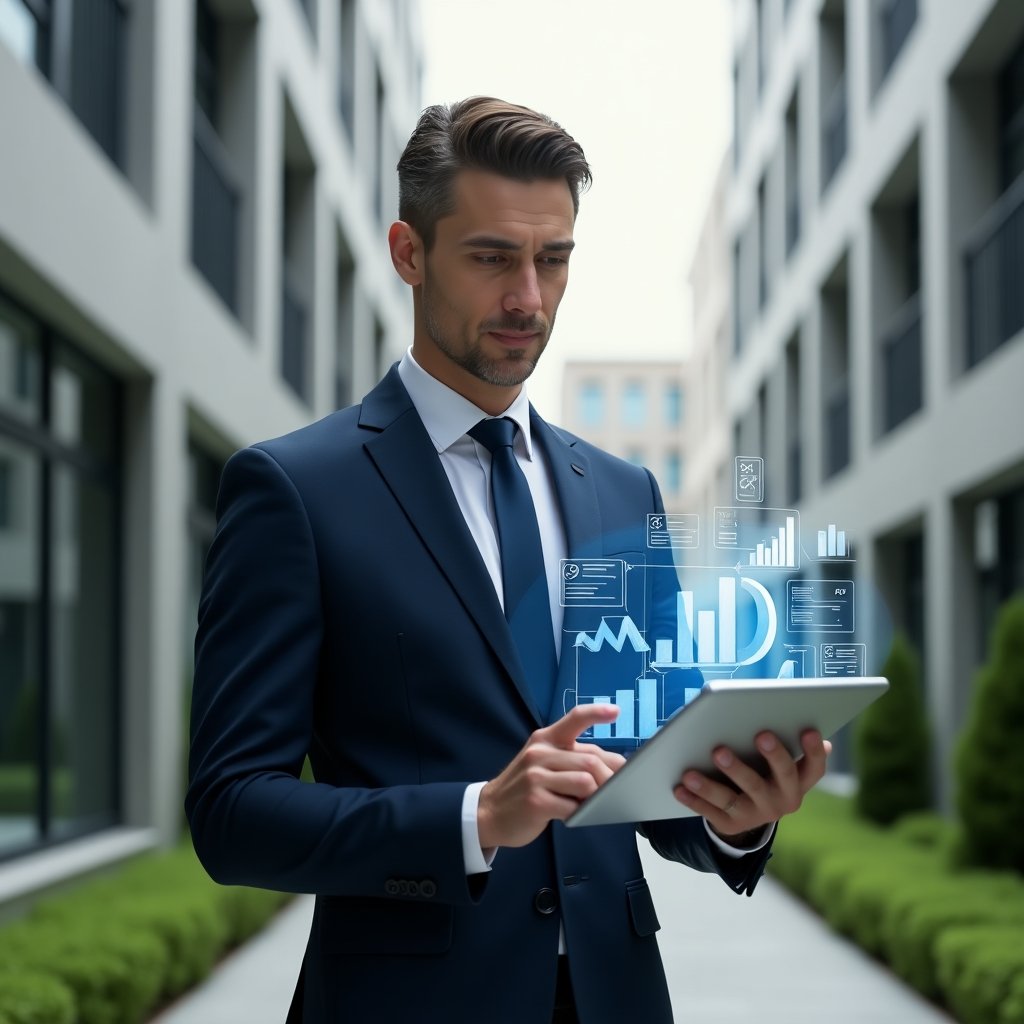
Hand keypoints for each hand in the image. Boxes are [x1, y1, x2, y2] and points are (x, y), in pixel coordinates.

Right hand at [477, 705, 625, 848]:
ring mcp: (535, 776)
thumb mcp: (542, 763)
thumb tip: (614, 766)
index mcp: (544, 739)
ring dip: (598, 796)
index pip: (574, 719)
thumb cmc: (524, 787)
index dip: (596, 713)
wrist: (489, 812)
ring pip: (586, 782)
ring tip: (594, 803)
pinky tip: (576, 814)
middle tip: (619, 789)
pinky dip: (581, 813)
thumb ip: (572, 760)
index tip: (615, 711)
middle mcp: (539, 753)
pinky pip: (573, 806)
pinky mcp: (536, 801)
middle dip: (610, 777)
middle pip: (590, 759)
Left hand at [673, 729, 830, 841]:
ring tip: (693, 770)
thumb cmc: (763, 772)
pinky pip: (711, 812)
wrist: (748, 812)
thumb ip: (785, 744)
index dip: (814, 751)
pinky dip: (694, 800)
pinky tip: (679, 788)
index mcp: (798, 782)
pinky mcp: (733, 824)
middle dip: (772, 756)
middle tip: (760, 735)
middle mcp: (783, 800)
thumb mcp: (778, 763)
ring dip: (713, 784)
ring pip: (736, 798)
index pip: (814, 768)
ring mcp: (757, 814)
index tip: (810, 730)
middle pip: (779, 778)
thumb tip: (803, 724)